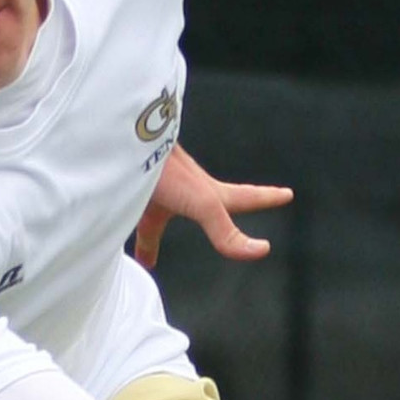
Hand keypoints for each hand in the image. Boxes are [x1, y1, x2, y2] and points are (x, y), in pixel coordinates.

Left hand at [132, 143, 289, 269]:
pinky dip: (125, 234)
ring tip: (149, 256)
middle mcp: (185, 190)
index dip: (266, 198)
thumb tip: (260, 251)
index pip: (244, 197)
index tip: (288, 194)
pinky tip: (111, 243)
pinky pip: (129, 216)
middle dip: (219, 218)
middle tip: (235, 210)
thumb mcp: (203, 204)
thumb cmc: (165, 169)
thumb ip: (226, 230)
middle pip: (206, 208)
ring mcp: (157, 190)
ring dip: (158, 231)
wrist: (123, 143)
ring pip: (161, 216)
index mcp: (207, 193)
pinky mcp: (129, 192)